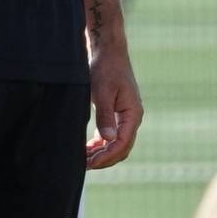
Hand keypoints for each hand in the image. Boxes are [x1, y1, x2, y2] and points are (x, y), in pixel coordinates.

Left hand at [85, 45, 142, 169]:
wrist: (108, 51)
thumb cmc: (105, 68)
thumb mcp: (102, 92)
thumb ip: (105, 116)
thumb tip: (108, 140)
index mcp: (133, 114)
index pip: (122, 143)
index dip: (106, 156)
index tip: (90, 163)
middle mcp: (132, 118)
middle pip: (122, 148)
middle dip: (104, 159)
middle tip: (84, 166)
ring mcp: (126, 116)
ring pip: (117, 144)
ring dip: (102, 153)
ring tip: (83, 160)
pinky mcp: (117, 113)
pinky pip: (112, 135)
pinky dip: (101, 144)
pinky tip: (87, 149)